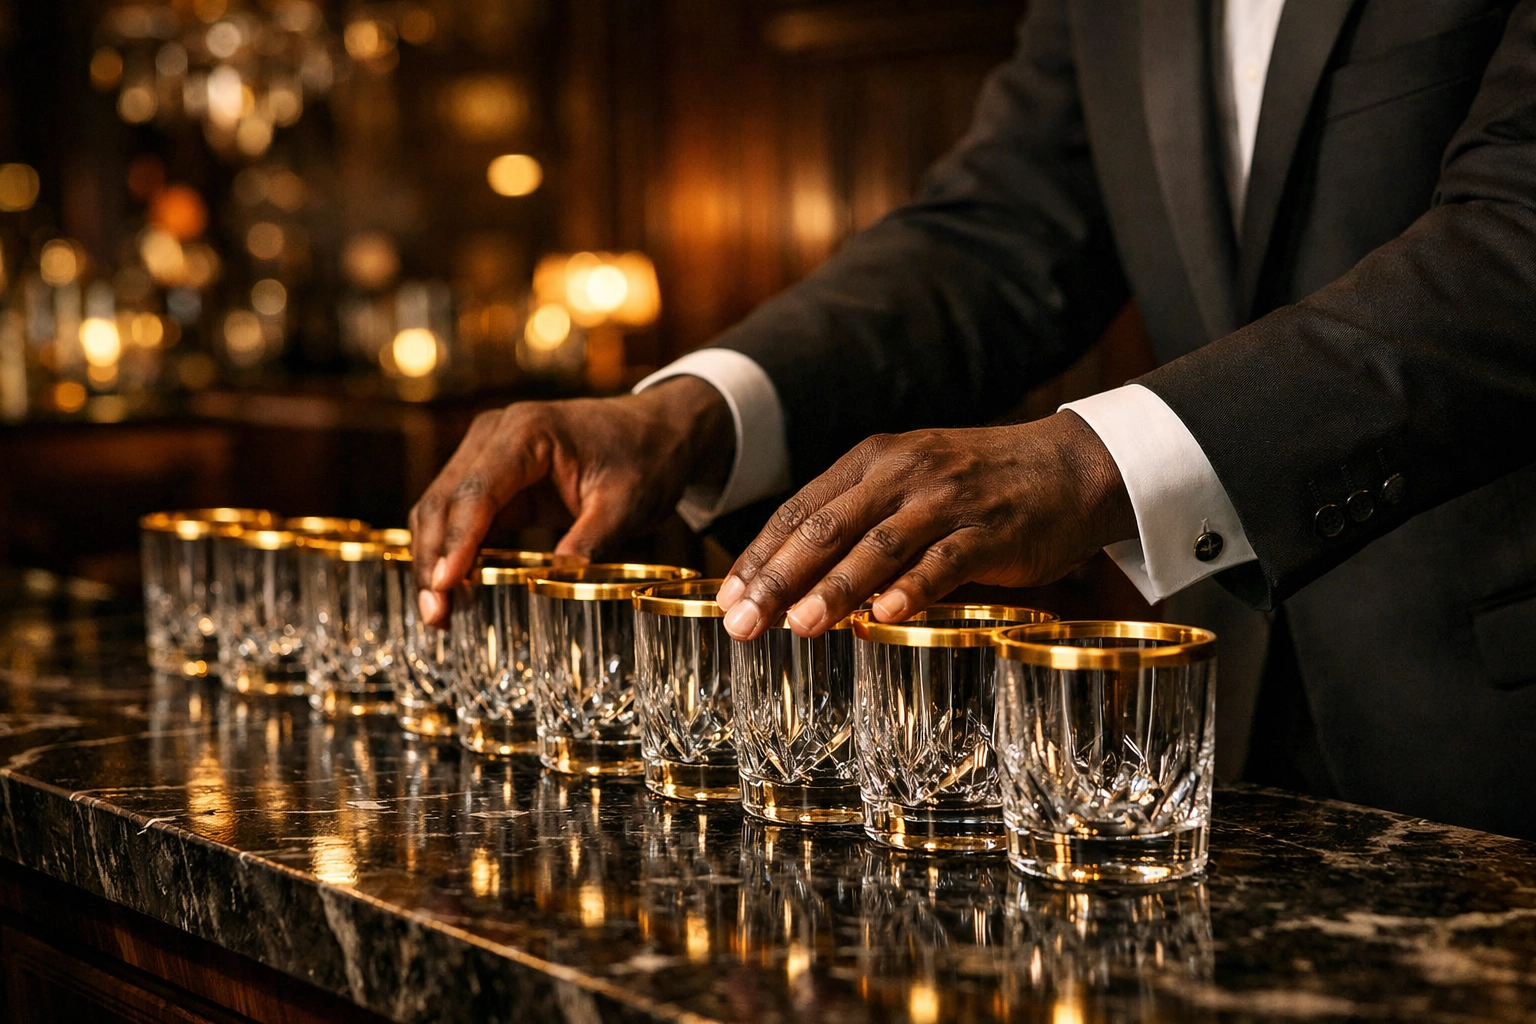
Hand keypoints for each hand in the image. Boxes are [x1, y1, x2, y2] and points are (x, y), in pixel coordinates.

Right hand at [409, 376, 732, 625]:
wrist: (659, 431)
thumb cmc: (646, 459)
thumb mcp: (627, 504)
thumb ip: (590, 541)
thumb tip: (552, 583)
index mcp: (528, 431)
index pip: (477, 491)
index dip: (456, 542)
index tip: (444, 586)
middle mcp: (495, 435)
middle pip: (444, 500)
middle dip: (433, 559)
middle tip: (435, 615)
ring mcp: (489, 452)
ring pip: (441, 508)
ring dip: (435, 560)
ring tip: (439, 615)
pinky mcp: (495, 476)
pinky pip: (461, 515)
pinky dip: (453, 552)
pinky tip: (454, 591)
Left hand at [715, 411, 1135, 639]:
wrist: (1070, 467)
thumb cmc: (977, 488)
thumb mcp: (908, 487)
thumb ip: (858, 524)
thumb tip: (796, 587)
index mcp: (870, 461)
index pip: (799, 511)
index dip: (759, 557)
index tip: (727, 599)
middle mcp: (901, 472)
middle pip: (826, 528)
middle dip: (778, 579)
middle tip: (742, 623)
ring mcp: (946, 500)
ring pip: (878, 545)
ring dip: (835, 588)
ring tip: (799, 627)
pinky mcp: (990, 530)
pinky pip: (944, 561)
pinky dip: (912, 588)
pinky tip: (884, 618)